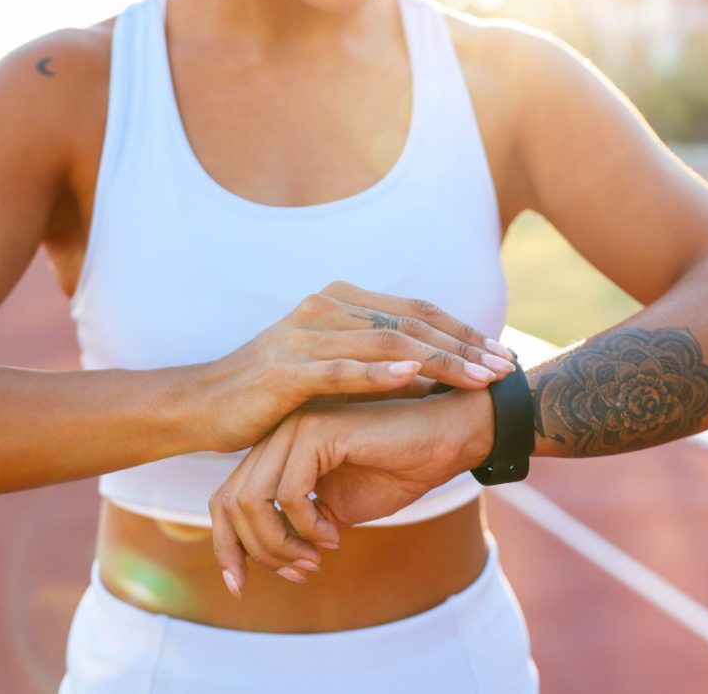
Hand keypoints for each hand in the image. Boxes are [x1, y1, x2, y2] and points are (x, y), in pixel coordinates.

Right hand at [200, 279, 515, 452]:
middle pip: (410, 323)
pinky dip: (382, 372)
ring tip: (478, 376)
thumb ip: (374, 366)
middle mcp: (325, 309)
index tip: (501, 353)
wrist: (202, 404)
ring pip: (386, 343)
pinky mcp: (286, 369)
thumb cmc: (270, 392)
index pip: (414, 311)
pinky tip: (416, 377)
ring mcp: (304, 335)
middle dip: (464, 346)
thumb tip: (432, 378)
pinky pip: (341, 369)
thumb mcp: (330, 372)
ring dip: (439, 360)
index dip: (461, 331)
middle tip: (505, 367)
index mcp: (339, 303)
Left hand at [207, 389, 493, 595]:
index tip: (240, 586)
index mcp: (279, 450)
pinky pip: (289, 494)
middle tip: (299, 574)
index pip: (228, 500)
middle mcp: (278, 435)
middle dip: (256, 552)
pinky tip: (335, 534)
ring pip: (253, 502)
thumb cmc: (398, 469)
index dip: (229, 547)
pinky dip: (307, 526)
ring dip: (281, 545)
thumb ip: (299, 525)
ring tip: (315, 560)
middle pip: (229, 502)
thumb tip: (268, 558)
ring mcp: (294, 428)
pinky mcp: (316, 431)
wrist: (446, 438)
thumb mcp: (337, 509)